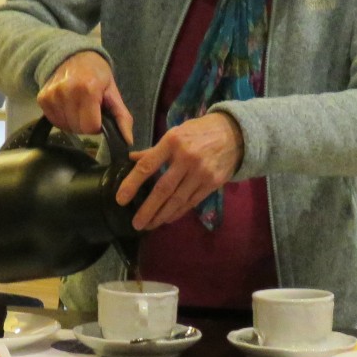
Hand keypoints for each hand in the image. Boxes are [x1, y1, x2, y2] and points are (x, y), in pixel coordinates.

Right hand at [39, 52, 132, 143]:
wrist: (73, 55)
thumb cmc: (96, 74)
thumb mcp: (113, 92)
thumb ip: (122, 117)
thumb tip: (128, 141)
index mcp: (88, 89)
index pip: (91, 126)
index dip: (97, 125)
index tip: (99, 113)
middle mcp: (66, 91)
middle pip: (78, 128)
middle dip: (86, 124)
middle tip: (89, 109)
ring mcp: (52, 95)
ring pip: (65, 127)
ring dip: (74, 122)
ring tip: (78, 107)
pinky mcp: (42, 98)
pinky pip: (55, 121)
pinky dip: (63, 119)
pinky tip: (68, 106)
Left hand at [116, 114, 244, 230]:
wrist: (235, 134)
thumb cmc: (199, 132)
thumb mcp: (175, 133)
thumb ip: (154, 150)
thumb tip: (132, 159)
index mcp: (172, 142)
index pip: (147, 166)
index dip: (131, 184)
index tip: (121, 199)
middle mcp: (186, 158)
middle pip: (162, 189)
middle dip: (147, 210)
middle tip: (136, 224)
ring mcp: (201, 172)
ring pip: (177, 200)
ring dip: (161, 215)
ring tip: (149, 225)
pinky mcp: (212, 183)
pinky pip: (191, 202)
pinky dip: (178, 212)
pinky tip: (167, 218)